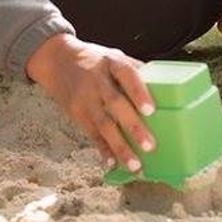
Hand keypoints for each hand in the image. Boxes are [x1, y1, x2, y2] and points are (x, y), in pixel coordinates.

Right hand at [26, 33, 154, 172]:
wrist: (55, 60)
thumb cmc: (94, 60)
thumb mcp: (113, 56)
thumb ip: (135, 70)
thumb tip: (166, 84)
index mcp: (111, 62)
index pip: (126, 75)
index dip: (138, 92)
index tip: (151, 110)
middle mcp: (97, 81)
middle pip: (115, 104)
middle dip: (133, 126)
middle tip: (149, 146)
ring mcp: (85, 99)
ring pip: (103, 125)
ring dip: (120, 147)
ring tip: (135, 165)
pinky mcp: (76, 114)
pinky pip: (91, 134)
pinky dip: (102, 149)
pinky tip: (112, 164)